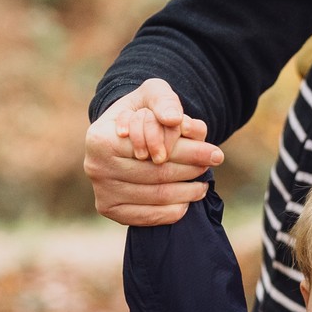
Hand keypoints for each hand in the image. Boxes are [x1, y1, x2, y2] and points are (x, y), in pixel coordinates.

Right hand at [83, 79, 222, 226]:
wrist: (121, 133)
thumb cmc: (140, 111)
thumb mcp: (152, 94)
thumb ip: (164, 100)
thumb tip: (174, 119)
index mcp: (101, 138)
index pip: (155, 148)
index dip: (189, 151)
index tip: (216, 153)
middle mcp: (96, 167)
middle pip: (158, 173)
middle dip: (191, 169)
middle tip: (214, 165)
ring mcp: (102, 191)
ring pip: (157, 196)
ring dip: (188, 192)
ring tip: (204, 183)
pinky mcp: (110, 210)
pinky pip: (148, 217)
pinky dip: (173, 211)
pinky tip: (188, 201)